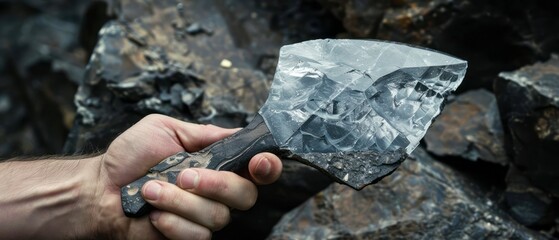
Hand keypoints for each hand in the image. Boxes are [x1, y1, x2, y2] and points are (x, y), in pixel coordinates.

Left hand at [94, 114, 281, 238]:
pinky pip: (197, 235)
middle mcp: (218, 192)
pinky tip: (153, 214)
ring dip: (180, 201)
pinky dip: (172, 222)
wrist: (100, 189)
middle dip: (216, 184)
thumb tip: (240, 132)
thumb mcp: (166, 130)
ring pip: (218, 216)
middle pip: (246, 195)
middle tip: (183, 176)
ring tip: (151, 191)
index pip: (258, 169)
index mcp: (218, 164)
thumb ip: (205, 134)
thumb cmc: (130, 158)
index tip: (258, 163)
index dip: (267, 167)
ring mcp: (204, 217)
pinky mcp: (188, 237)